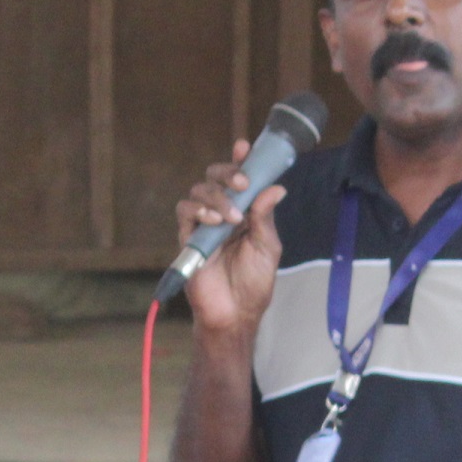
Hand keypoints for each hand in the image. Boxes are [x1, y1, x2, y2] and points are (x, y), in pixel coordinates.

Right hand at [177, 139, 287, 338]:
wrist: (236, 314)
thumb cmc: (254, 284)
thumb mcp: (268, 248)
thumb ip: (265, 217)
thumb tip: (276, 188)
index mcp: (243, 212)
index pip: (239, 179)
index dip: (240, 160)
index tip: (244, 147)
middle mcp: (222, 213)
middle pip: (215, 177)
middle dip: (227, 172)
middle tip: (242, 182)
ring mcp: (203, 224)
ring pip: (198, 190)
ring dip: (217, 196)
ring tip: (232, 218)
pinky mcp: (187, 238)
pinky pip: (185, 212)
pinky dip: (198, 209)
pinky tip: (214, 220)